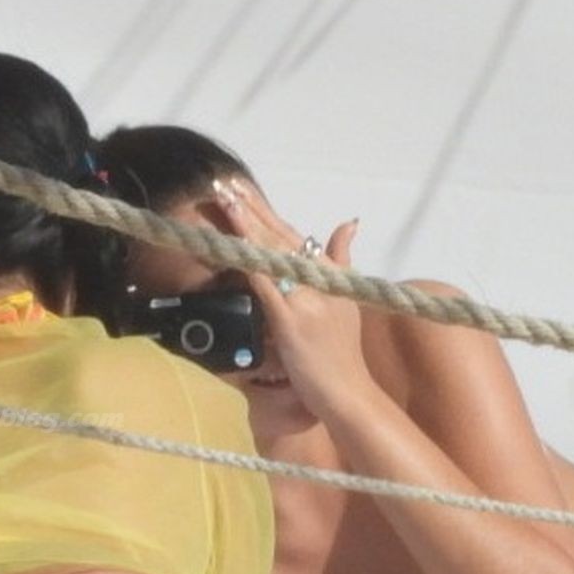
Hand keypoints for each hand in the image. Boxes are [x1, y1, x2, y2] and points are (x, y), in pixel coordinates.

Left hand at [213, 184, 372, 423]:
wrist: (348, 391)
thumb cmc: (343, 352)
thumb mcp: (347, 300)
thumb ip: (342, 260)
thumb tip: (349, 223)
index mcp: (328, 273)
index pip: (292, 234)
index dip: (264, 210)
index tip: (241, 187)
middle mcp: (318, 280)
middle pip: (279, 236)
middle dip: (250, 207)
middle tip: (224, 181)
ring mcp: (305, 299)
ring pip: (272, 253)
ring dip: (246, 225)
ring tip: (225, 200)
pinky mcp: (291, 321)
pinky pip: (267, 285)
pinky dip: (252, 263)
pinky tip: (235, 245)